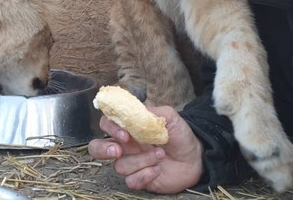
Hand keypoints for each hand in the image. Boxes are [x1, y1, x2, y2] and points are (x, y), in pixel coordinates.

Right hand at [87, 106, 203, 193]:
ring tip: (161, 155)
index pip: (106, 124)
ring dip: (142, 161)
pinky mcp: (139, 179)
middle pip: (96, 148)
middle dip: (103, 149)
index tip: (125, 134)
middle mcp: (126, 146)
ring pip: (120, 166)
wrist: (196, 157)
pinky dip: (145, 176)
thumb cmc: (180, 135)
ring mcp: (132, 163)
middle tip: (119, 151)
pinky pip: (130, 181)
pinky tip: (158, 170)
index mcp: (129, 129)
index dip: (110, 128)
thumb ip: (151, 112)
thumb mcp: (169, 117)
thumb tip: (135, 112)